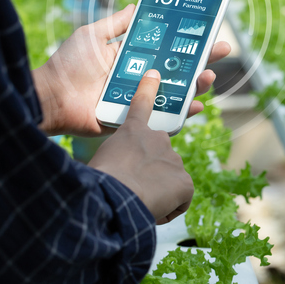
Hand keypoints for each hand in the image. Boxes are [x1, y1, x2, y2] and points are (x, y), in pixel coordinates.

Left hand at [33, 4, 231, 136]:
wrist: (50, 98)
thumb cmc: (67, 66)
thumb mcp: (92, 36)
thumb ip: (115, 25)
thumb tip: (135, 6)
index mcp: (131, 59)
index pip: (166, 48)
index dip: (187, 41)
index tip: (206, 31)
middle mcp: (139, 79)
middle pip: (178, 70)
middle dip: (202, 60)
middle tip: (221, 50)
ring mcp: (139, 101)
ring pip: (176, 93)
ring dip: (196, 84)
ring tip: (208, 76)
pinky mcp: (135, 121)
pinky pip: (163, 118)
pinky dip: (182, 113)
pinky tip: (196, 106)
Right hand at [89, 70, 193, 224]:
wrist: (115, 196)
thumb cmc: (99, 179)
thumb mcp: (102, 159)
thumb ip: (115, 156)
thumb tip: (116, 169)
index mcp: (133, 131)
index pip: (142, 104)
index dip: (149, 88)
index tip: (154, 74)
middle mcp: (158, 139)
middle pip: (159, 158)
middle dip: (150, 173)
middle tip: (133, 186)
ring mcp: (174, 159)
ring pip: (169, 180)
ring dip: (157, 191)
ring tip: (138, 199)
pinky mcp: (185, 180)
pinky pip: (179, 198)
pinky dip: (168, 208)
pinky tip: (153, 209)